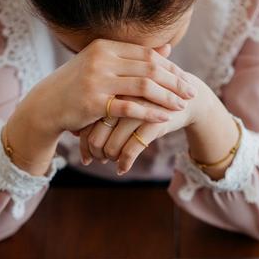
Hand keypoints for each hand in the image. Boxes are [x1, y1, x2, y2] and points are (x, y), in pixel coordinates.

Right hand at [3, 39, 196, 174]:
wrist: (46, 107)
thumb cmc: (76, 87)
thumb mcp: (103, 66)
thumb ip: (133, 59)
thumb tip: (167, 50)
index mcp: (105, 47)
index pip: (147, 54)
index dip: (170, 67)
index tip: (185, 78)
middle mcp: (102, 59)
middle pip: (149, 68)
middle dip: (174, 81)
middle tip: (191, 92)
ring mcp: (97, 80)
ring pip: (144, 86)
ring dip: (167, 96)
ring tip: (182, 105)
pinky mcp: (94, 102)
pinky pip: (130, 106)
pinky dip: (150, 112)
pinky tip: (164, 118)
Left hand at [78, 74, 212, 174]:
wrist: (188, 97)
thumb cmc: (147, 100)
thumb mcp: (123, 102)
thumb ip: (99, 113)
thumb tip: (70, 132)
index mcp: (110, 88)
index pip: (87, 120)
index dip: (83, 140)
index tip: (85, 156)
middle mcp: (121, 98)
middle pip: (95, 134)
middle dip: (95, 152)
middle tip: (96, 160)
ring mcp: (137, 110)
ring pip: (111, 146)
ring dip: (109, 159)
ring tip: (111, 162)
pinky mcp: (153, 122)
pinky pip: (130, 150)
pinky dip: (124, 163)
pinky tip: (122, 169)